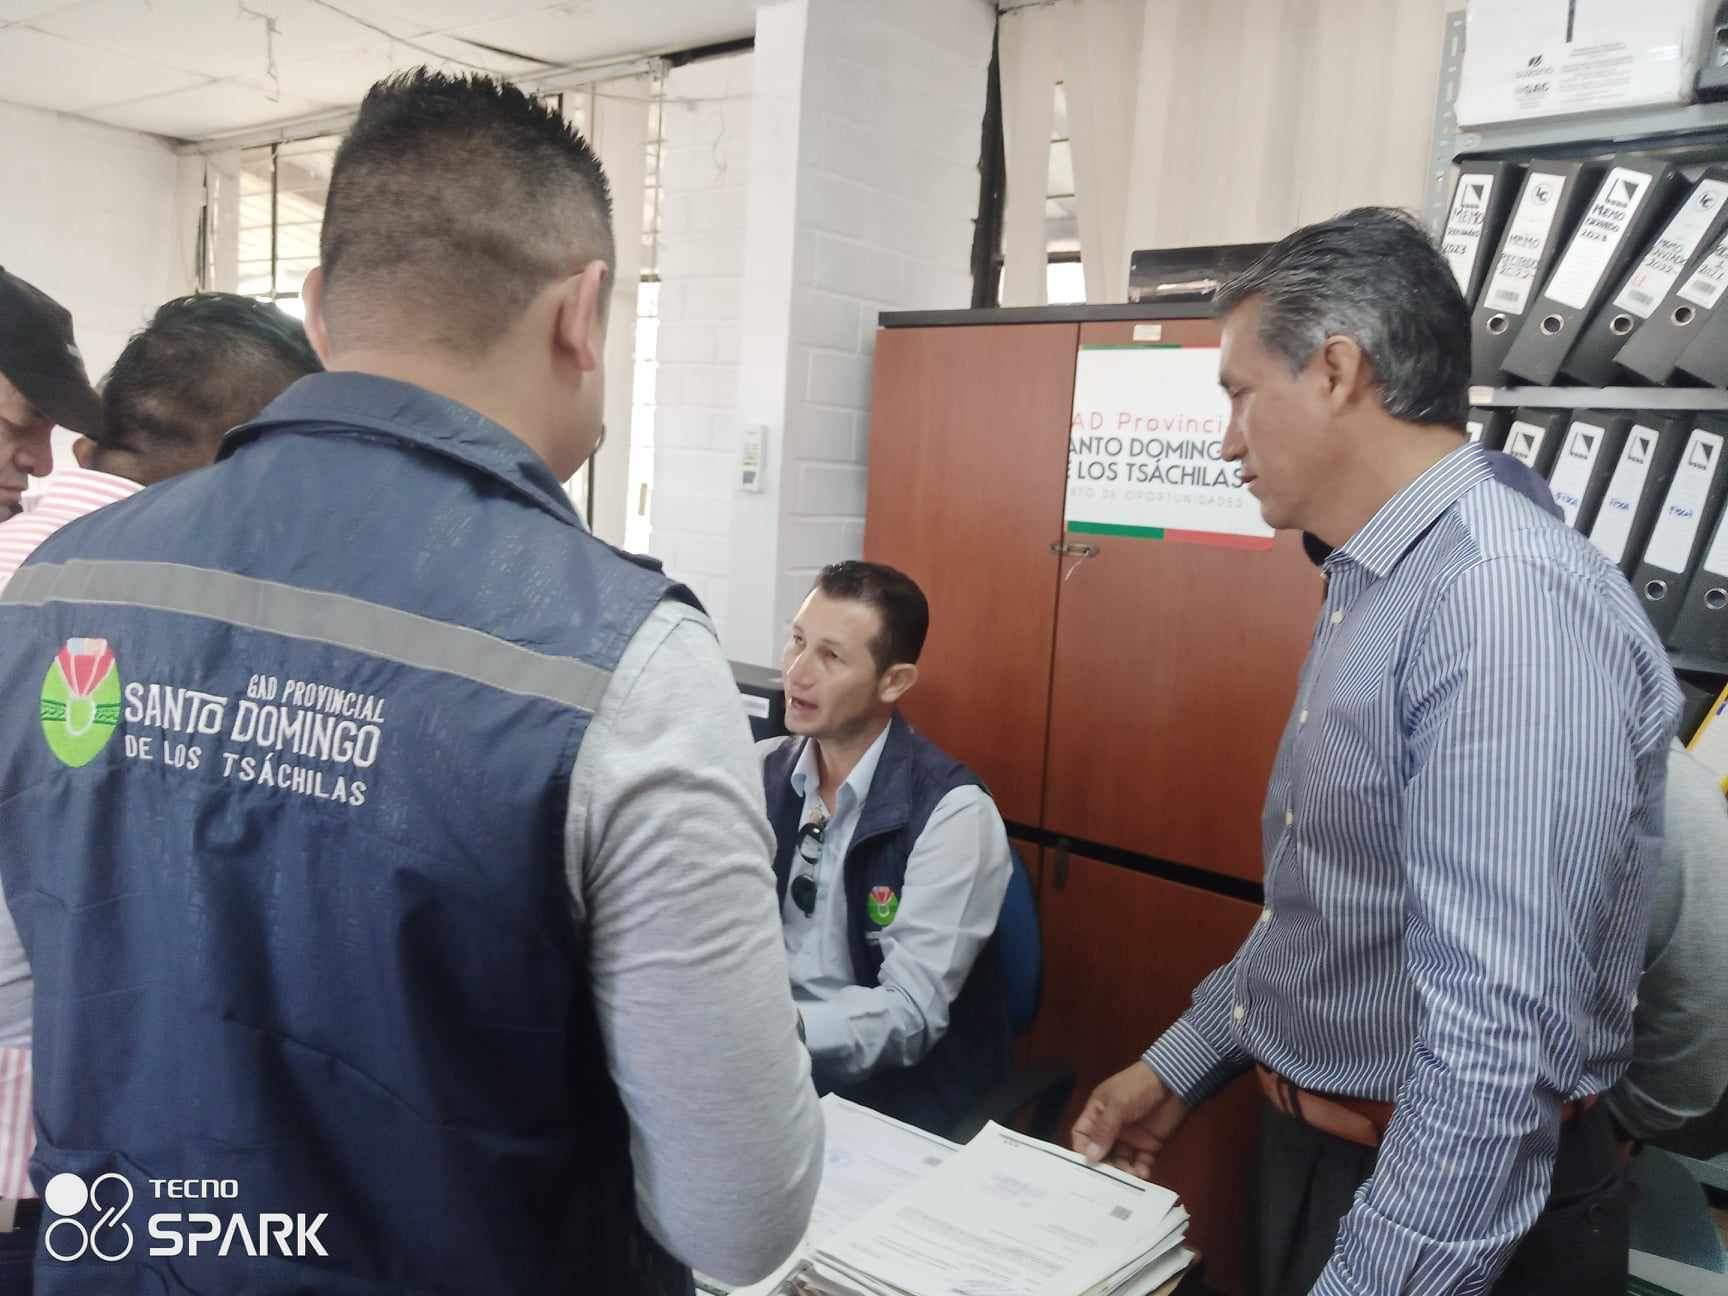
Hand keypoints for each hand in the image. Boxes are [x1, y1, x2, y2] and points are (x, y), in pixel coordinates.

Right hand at [1071, 1060, 1189, 1179]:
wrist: (1172, 1083)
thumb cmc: (1137, 1088)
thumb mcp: (1117, 1106)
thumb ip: (1103, 1132)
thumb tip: (1089, 1158)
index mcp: (1097, 1113)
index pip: (1082, 1135)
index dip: (1082, 1151)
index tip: (1086, 1168)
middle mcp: (1111, 1128)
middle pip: (1101, 1152)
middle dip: (1104, 1166)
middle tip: (1109, 1180)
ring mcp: (1130, 1137)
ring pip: (1120, 1160)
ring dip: (1123, 1170)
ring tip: (1130, 1177)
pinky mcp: (1148, 1144)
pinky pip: (1140, 1161)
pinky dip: (1139, 1169)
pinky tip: (1142, 1173)